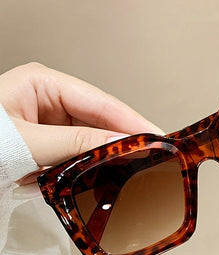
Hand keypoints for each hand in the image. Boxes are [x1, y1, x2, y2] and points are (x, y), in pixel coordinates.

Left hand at [0, 62, 162, 167]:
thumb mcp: (25, 143)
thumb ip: (76, 143)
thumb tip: (122, 143)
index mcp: (43, 82)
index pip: (99, 101)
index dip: (131, 119)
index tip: (157, 135)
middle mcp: (50, 98)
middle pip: (99, 118)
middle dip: (124, 136)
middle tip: (154, 154)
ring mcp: (50, 121)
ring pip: (91, 136)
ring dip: (109, 152)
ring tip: (137, 165)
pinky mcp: (48, 143)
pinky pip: (78, 151)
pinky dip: (92, 163)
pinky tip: (108, 171)